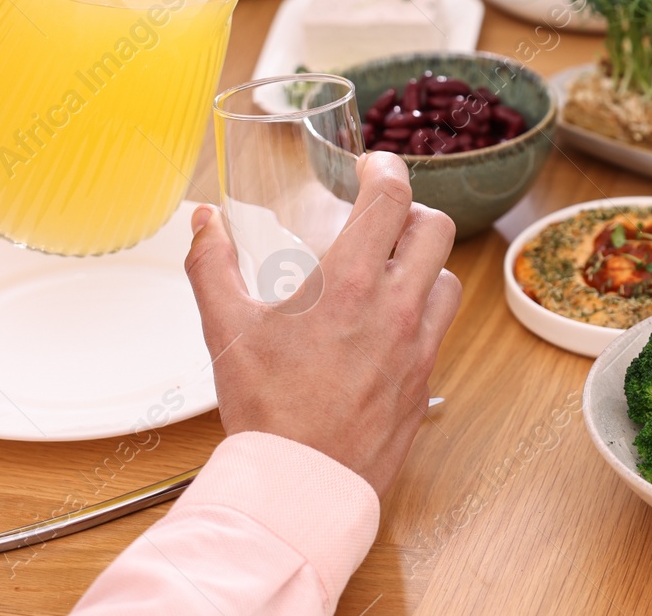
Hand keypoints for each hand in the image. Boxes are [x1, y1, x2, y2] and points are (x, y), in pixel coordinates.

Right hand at [184, 153, 461, 495]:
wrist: (299, 484)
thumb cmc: (265, 408)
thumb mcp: (225, 328)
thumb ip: (210, 264)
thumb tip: (203, 221)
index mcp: (350, 282)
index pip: (392, 198)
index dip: (387, 170)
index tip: (372, 167)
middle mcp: (396, 307)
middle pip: (435, 230)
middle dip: (412, 213)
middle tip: (384, 218)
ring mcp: (418, 346)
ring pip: (448, 278)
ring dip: (425, 265)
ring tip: (391, 272)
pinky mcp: (425, 381)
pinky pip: (441, 329)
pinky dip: (424, 313)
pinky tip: (390, 326)